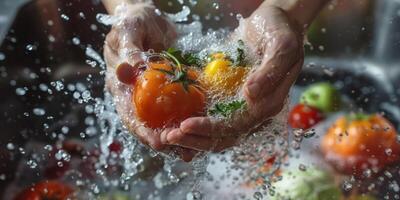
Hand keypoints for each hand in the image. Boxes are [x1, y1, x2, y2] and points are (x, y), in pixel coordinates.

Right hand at [103, 2, 195, 160]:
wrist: (148, 19)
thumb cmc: (134, 22)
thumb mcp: (129, 31)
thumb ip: (128, 51)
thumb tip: (126, 71)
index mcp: (119, 87)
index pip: (129, 115)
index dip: (142, 131)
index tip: (158, 142)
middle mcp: (134, 96)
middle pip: (147, 126)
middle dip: (164, 141)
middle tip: (182, 151)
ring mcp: (150, 96)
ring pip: (161, 122)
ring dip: (176, 137)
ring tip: (193, 151)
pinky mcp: (166, 92)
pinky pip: (176, 109)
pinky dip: (186, 120)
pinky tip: (199, 129)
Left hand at [161, 5, 303, 152]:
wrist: (273, 22)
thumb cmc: (281, 32)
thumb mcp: (282, 46)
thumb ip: (270, 72)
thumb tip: (251, 94)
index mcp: (268, 103)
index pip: (237, 125)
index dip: (211, 129)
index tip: (186, 125)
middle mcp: (254, 109)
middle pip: (224, 136)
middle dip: (196, 139)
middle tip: (169, 137)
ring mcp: (240, 104)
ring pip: (215, 131)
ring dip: (192, 136)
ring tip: (168, 135)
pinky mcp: (228, 95)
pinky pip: (209, 114)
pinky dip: (193, 120)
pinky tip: (174, 121)